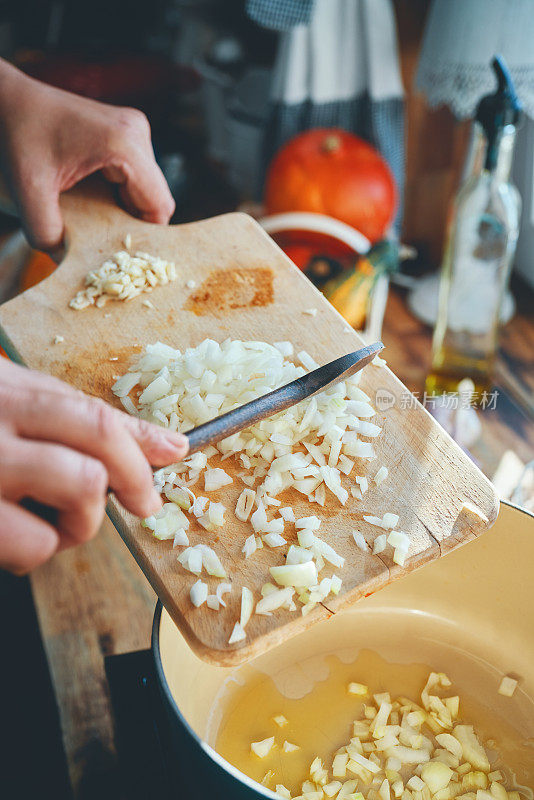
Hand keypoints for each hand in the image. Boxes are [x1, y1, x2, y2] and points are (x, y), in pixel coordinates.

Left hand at [0, 60, 174, 250]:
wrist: (6, 97)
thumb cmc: (15, 134)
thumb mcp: (28, 191)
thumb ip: (47, 234)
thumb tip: (68, 262)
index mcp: (124, 144)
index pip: (159, 206)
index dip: (145, 235)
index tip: (118, 251)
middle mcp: (136, 132)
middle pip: (155, 198)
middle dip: (131, 222)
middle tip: (101, 239)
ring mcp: (133, 129)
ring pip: (146, 189)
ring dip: (124, 209)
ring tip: (93, 218)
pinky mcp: (125, 132)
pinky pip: (135, 176)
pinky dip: (118, 194)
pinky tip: (92, 199)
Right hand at [0, 358, 187, 574]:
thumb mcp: (20, 392)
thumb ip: (89, 418)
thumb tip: (170, 447)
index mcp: (9, 395)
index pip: (95, 425)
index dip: (138, 461)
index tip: (157, 484)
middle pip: (86, 480)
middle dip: (113, 502)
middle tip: (118, 504)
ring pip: (54, 533)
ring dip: (67, 532)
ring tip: (44, 513)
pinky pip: (24, 552)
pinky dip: (28, 552)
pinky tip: (7, 530)